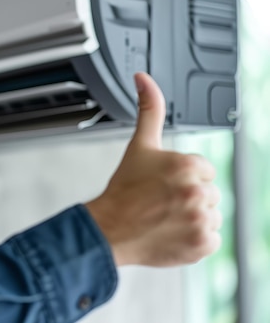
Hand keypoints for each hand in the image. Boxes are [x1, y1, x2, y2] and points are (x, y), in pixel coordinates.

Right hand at [86, 72, 221, 266]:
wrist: (110, 228)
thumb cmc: (123, 191)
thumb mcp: (139, 145)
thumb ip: (149, 109)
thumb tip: (144, 79)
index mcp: (188, 165)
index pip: (203, 170)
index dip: (182, 176)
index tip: (163, 184)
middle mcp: (198, 192)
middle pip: (208, 193)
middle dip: (188, 197)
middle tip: (161, 201)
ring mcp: (202, 219)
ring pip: (211, 215)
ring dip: (193, 218)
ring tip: (166, 217)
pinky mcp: (203, 243)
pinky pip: (212, 239)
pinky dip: (196, 239)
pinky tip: (173, 231)